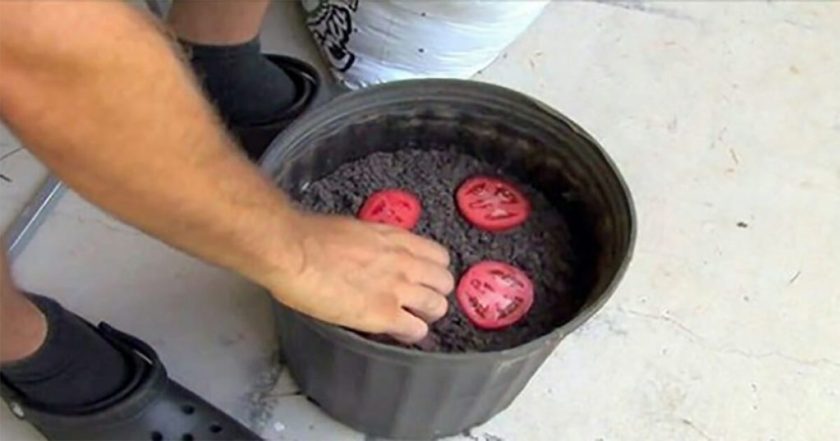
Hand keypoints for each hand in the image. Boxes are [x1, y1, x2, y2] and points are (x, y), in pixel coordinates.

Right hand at [266, 214, 454, 342]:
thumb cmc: (310, 237)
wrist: (293, 251)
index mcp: (396, 238)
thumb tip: (370, 253)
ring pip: (437, 307)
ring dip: (426, 315)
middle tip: (420, 302)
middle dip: (435, 293)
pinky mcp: (384, 314)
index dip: (433, 270)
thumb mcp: (355, 230)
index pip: (438, 256)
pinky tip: (398, 334)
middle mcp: (404, 262)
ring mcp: (397, 289)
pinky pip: (415, 330)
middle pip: (444, 282)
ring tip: (411, 320)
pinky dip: (411, 334)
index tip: (423, 278)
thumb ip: (373, 243)